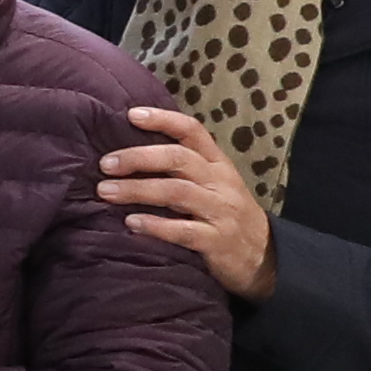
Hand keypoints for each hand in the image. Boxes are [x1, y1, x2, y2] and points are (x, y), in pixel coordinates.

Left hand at [98, 104, 275, 301]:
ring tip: (105, 191)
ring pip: (177, 192)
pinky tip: (131, 223)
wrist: (265, 256)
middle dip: (138, 158)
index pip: (192, 131)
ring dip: (137, 190)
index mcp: (217, 164)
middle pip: (178, 158)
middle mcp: (221, 182)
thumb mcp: (213, 184)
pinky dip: (155, 226)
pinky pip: (184, 231)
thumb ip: (182, 168)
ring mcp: (221, 211)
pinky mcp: (218, 241)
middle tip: (105, 164)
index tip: (131, 115)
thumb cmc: (226, 214)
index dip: (163, 120)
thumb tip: (127, 154)